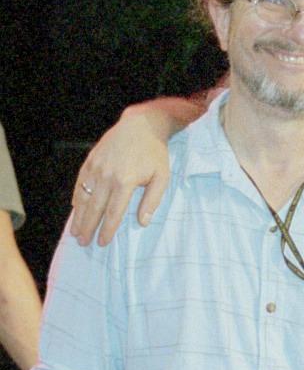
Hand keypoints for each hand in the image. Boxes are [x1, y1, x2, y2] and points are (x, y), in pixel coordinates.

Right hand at [70, 107, 175, 245]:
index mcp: (125, 182)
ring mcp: (96, 168)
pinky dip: (77, 198)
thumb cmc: (154, 154)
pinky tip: (76, 209)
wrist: (141, 126)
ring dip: (79, 216)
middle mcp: (107, 176)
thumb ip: (152, 201)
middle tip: (83, 243)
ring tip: (75, 232)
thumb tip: (142, 222)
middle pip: (95, 208)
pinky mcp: (90, 161)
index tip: (102, 242)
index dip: (107, 229)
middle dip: (88, 227)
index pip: (113, 212)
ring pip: (84, 198)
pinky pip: (80, 183)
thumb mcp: (162, 177)